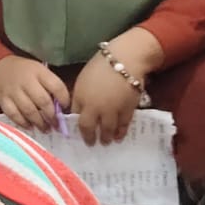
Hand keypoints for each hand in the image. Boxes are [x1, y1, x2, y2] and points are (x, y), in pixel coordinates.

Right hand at [0, 56, 70, 134]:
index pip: (56, 86)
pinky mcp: (3, 100)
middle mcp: (26, 81)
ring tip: (45, 129)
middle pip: (43, 101)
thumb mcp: (38, 71)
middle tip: (56, 125)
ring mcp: (13, 91)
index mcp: (38, 71)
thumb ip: (48, 85)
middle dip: (51, 116)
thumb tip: (60, 107)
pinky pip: (14, 114)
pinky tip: (30, 126)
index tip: (65, 108)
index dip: (64, 99)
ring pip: (29, 110)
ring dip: (39, 122)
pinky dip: (23, 122)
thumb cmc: (23, 71)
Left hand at [70, 30, 159, 145]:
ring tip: (106, 142)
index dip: (78, 128)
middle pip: (90, 128)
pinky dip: (120, 132)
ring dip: (106, 138)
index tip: (79, 134)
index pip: (76, 119)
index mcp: (81, 99)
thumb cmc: (100, 66)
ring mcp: (112, 110)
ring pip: (107, 130)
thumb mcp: (82, 81)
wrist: (125, 61)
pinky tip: (118, 136)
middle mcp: (95, 108)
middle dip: (90, 138)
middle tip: (92, 144)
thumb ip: (80, 97)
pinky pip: (123, 126)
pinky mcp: (127, 110)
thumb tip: (77, 110)